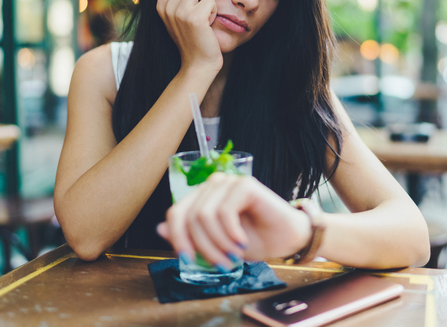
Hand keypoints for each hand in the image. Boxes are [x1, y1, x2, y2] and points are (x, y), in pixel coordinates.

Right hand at [156, 0, 221, 71]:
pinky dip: (213, 11)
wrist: (198, 64)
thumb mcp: (177, 15)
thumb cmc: (192, 38)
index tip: (190, 1)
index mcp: (160, 4)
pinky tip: (208, 25)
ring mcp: (179, 12)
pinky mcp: (194, 18)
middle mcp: (166, 6)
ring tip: (203, 15)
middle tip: (199, 7)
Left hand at [156, 173, 311, 269]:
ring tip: (233, 256)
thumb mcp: (215, 244)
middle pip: (189, 217)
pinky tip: (241, 242)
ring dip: (218, 243)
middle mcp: (213, 185)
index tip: (187, 261)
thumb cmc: (254, 240)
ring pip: (204, 216)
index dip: (178, 239)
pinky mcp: (245, 185)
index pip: (175, 214)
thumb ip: (189, 236)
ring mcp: (229, 182)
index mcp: (202, 197)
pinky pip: (224, 212)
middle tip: (220, 264)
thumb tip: (160, 228)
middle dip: (202, 247)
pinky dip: (230, 233)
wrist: (286, 239)